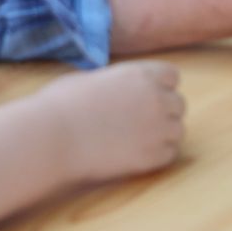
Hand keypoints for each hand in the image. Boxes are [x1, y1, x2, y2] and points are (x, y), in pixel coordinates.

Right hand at [37, 60, 184, 183]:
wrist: (52, 137)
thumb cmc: (61, 104)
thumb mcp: (90, 78)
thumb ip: (116, 81)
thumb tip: (118, 88)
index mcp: (141, 74)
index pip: (172, 77)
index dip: (159, 86)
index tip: (144, 96)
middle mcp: (156, 98)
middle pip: (179, 104)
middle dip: (163, 111)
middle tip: (140, 121)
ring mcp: (157, 128)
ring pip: (178, 131)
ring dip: (162, 134)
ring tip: (137, 140)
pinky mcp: (152, 156)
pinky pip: (170, 154)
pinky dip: (157, 155)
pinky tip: (135, 154)